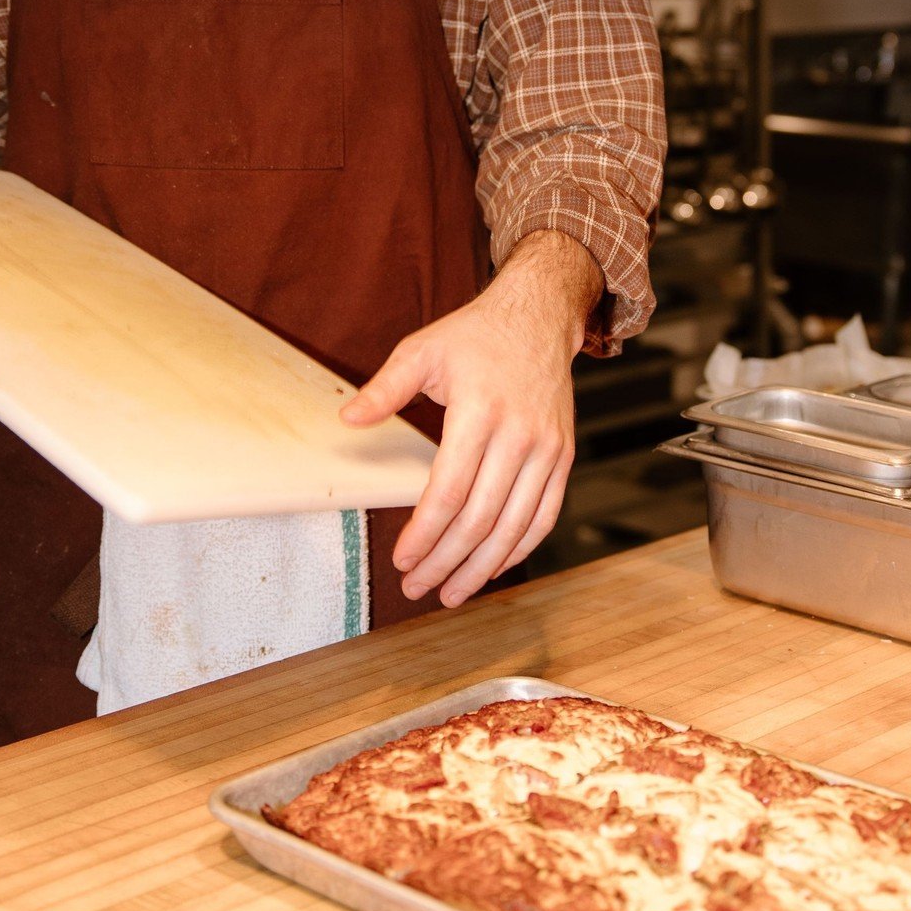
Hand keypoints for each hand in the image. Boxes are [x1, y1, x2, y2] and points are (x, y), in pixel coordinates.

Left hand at [340, 231, 600, 608]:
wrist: (538, 317)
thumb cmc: (475, 336)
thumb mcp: (422, 350)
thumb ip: (384, 388)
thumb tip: (346, 418)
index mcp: (479, 411)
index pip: (449, 490)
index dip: (424, 532)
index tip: (401, 559)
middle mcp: (519, 435)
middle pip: (480, 518)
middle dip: (446, 561)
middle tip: (417, 588)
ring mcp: (547, 449)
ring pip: (514, 526)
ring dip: (481, 568)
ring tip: (451, 593)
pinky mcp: (563, 457)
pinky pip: (544, 516)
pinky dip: (518, 549)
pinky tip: (492, 567)